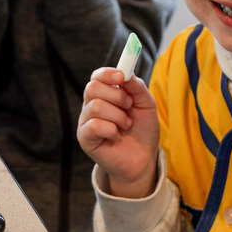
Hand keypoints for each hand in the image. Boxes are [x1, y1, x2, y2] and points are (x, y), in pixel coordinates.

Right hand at [78, 68, 159, 198]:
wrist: (143, 159)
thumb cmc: (143, 130)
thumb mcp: (146, 105)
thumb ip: (137, 87)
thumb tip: (127, 72)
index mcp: (105, 94)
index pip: (97, 76)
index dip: (108, 73)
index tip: (122, 76)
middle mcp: (92, 105)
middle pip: (92, 87)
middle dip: (116, 96)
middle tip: (129, 106)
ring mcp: (86, 121)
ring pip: (95, 106)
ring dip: (118, 116)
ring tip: (126, 125)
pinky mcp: (84, 138)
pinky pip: (94, 125)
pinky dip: (111, 130)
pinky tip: (116, 136)